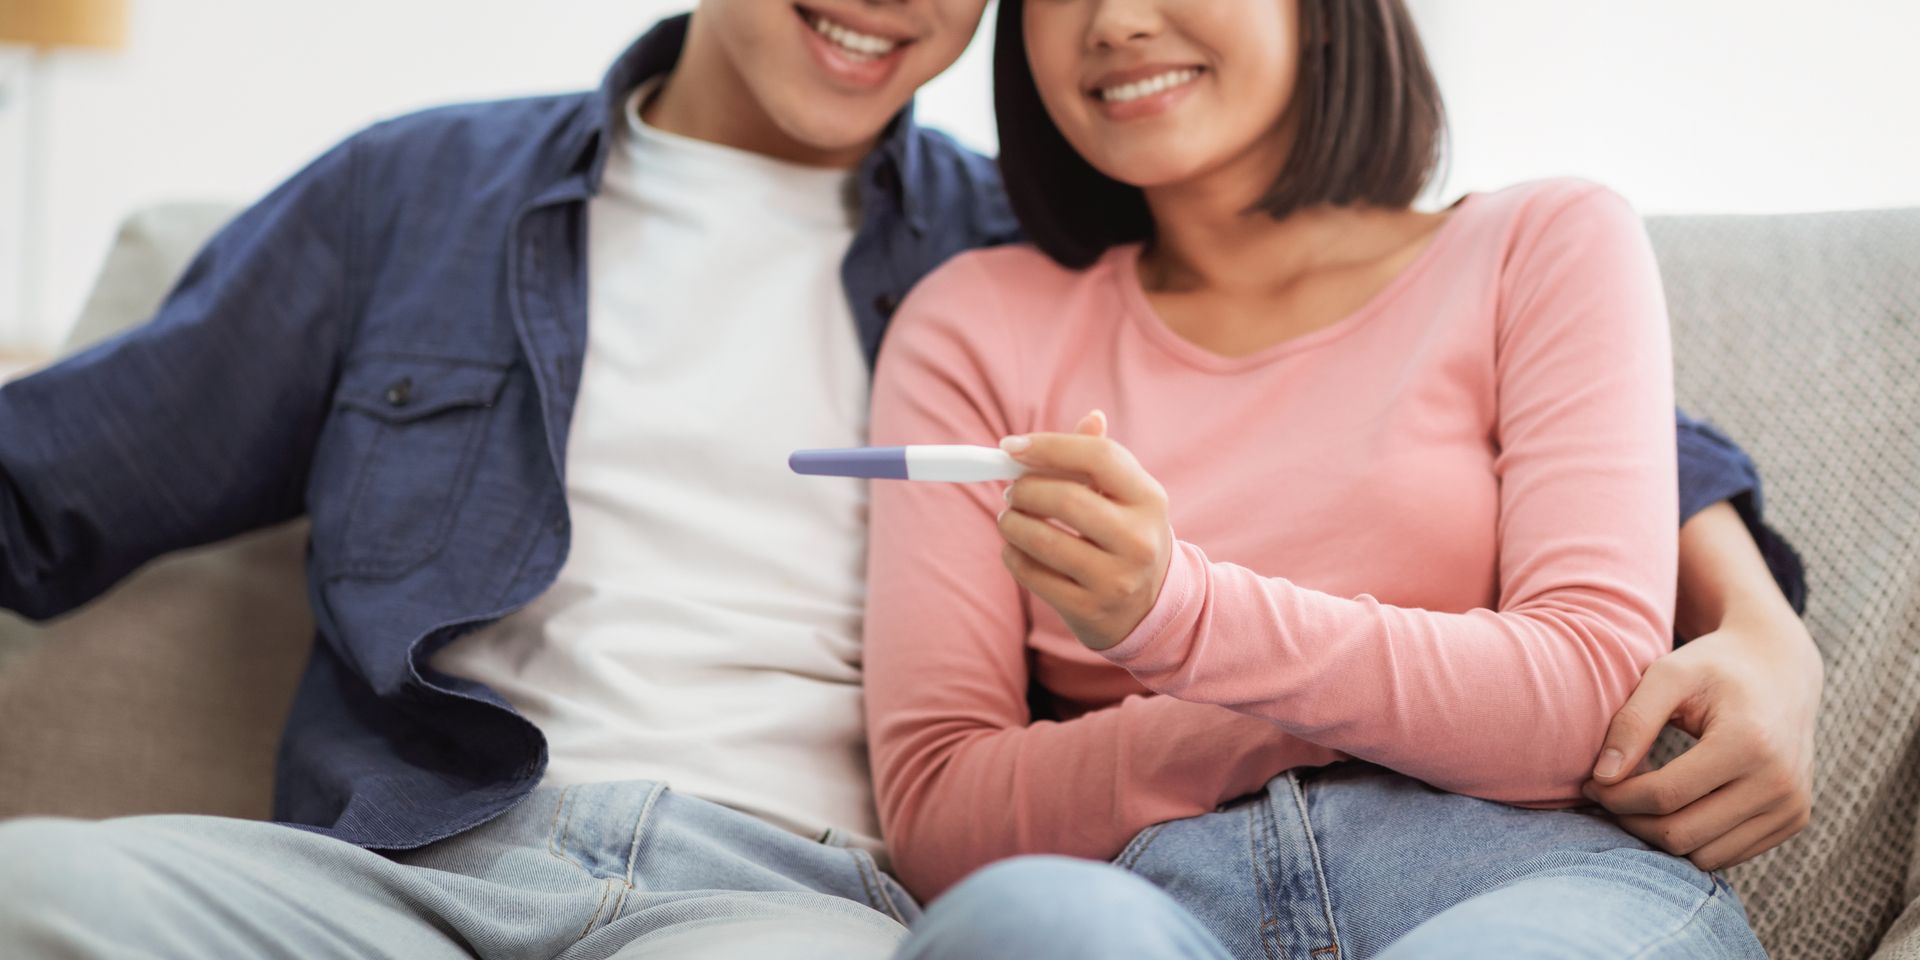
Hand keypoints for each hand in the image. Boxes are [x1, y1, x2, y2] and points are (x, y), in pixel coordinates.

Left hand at [996, 411, 1173, 650]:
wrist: (1150, 607)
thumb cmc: (1126, 535)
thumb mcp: (1127, 497)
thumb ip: (1102, 458)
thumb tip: (1091, 418)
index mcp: (1150, 500)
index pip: (1099, 457)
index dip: (1049, 446)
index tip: (1010, 446)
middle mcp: (1139, 540)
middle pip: (1066, 499)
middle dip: (1025, 490)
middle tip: (1011, 491)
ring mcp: (1116, 579)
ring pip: (1042, 540)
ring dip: (1011, 523)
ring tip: (1009, 518)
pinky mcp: (1089, 609)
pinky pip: (1032, 574)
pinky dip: (1013, 555)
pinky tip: (1015, 548)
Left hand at [1581, 613, 1821, 870]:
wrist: (1781, 668)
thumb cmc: (1714, 666)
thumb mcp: (1669, 675)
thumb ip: (1632, 723)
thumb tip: (1601, 778)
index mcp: (1749, 743)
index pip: (1666, 795)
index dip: (1618, 796)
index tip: (1592, 783)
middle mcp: (1779, 783)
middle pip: (1683, 834)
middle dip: (1632, 821)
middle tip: (1606, 797)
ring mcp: (1791, 806)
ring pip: (1704, 855)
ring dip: (1659, 837)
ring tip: (1634, 802)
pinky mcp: (1794, 820)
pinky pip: (1728, 854)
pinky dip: (1692, 840)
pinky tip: (1670, 808)